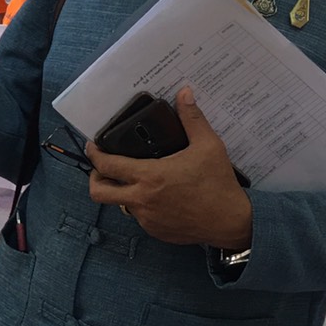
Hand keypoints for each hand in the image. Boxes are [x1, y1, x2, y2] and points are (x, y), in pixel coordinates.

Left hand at [85, 87, 252, 249]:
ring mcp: (147, 219)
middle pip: (98, 192)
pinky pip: (139, 218)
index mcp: (149, 176)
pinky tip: (156, 196)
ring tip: (135, 179)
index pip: (107, 166)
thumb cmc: (219, 184)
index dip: (94, 154)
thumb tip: (184, 93)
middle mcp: (142, 200)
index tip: (93, 147)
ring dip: (123, 192)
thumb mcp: (209, 146)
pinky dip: (141, 206)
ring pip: (121, 205)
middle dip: (95, 178)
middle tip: (103, 168)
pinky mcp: (156, 231)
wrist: (233, 222)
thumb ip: (192, 119)